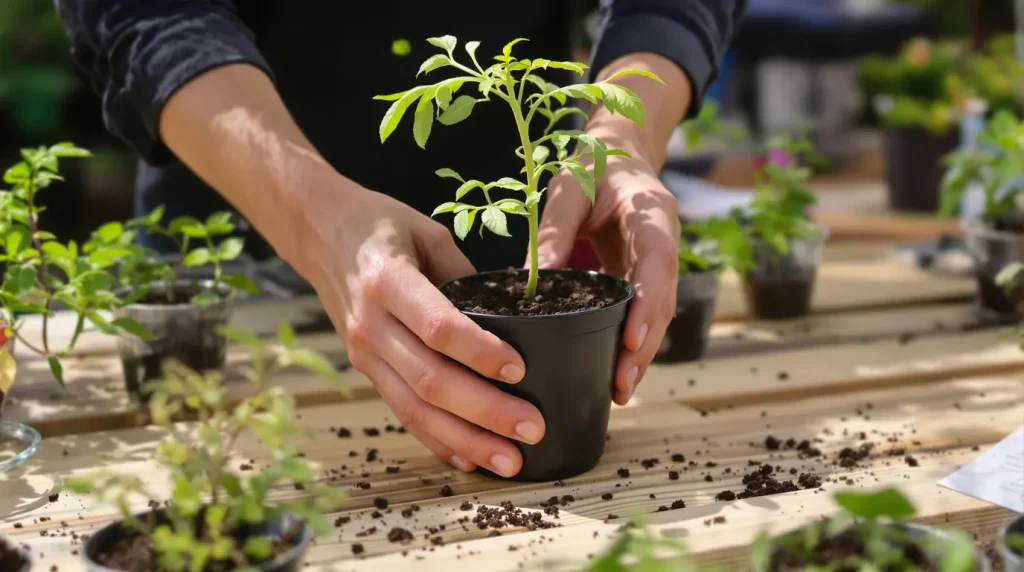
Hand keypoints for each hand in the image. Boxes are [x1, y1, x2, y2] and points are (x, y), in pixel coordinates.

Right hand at [294, 186, 543, 477]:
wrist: (320, 233)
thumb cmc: (381, 225)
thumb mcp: (428, 232)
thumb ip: (465, 275)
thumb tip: (511, 318)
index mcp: (388, 281)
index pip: (436, 327)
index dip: (478, 352)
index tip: (520, 369)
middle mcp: (371, 324)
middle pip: (430, 380)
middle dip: (485, 411)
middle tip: (532, 428)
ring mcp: (364, 353)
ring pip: (415, 408)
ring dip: (466, 440)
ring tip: (510, 461)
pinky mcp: (365, 369)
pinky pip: (402, 412)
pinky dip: (437, 440)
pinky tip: (470, 459)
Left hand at [533, 144, 679, 404]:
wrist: (619, 152)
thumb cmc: (593, 164)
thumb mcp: (569, 188)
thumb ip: (554, 230)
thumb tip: (531, 281)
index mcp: (652, 214)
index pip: (658, 264)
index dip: (648, 305)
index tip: (631, 340)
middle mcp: (665, 242)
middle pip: (664, 302)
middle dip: (645, 347)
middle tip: (622, 386)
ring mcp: (659, 262)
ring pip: (658, 314)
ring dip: (641, 353)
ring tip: (619, 391)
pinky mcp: (645, 275)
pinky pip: (644, 312)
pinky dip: (632, 341)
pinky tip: (615, 369)